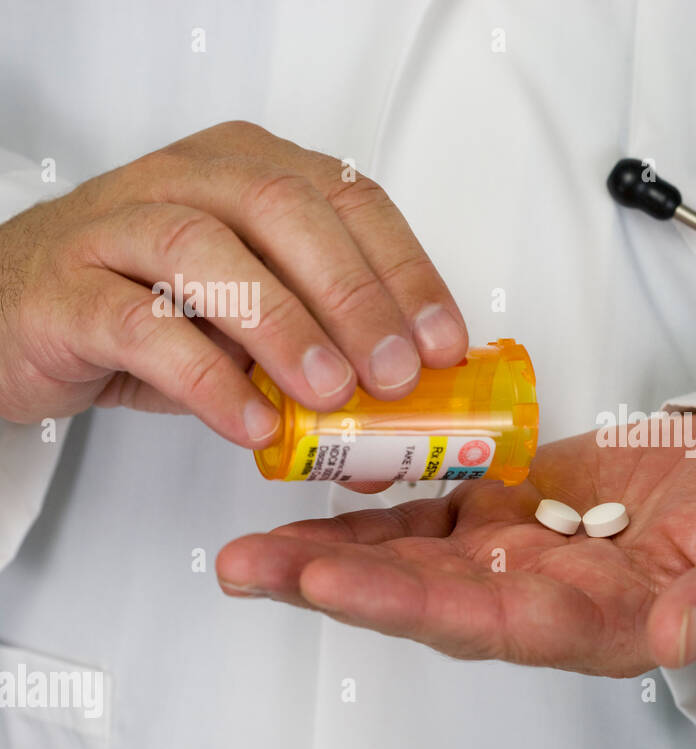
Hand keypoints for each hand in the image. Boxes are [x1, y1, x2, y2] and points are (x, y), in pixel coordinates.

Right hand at [0, 121, 466, 444]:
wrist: (17, 313)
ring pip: (210, 255)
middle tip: (397, 375)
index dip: (406, 271)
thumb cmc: (152, 306)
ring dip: (284, 328)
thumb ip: (321, 346)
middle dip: (354, 296)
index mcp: (251, 170)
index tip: (445, 344)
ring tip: (331, 396)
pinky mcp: (66, 290)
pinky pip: (140, 327)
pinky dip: (206, 379)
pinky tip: (252, 424)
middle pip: (285, 212)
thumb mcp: (253, 317)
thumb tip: (405, 416)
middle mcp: (189, 180)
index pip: (348, 199)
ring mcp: (119, 226)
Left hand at [216, 417, 695, 676]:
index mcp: (613, 622)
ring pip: (425, 559)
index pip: (505, 624)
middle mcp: (555, 597)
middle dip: (342, 585)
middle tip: (252, 568)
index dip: (421, 608)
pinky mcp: (531, 505)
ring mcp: (536, 551)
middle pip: (436, 599)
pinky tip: (322, 497)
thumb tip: (678, 638)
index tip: (340, 587)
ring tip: (253, 548)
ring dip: (338, 552)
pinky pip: (445, 511)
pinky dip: (383, 506)